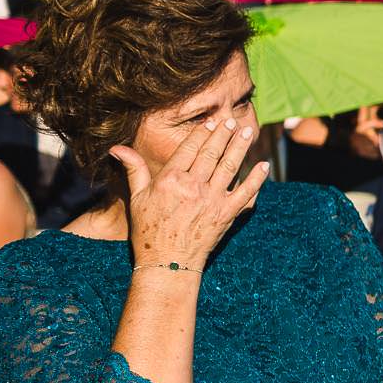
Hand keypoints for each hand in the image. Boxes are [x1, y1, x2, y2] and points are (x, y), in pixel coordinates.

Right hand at [111, 117, 266, 269]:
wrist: (168, 262)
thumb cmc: (149, 230)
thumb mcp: (137, 198)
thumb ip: (134, 170)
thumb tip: (117, 147)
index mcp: (170, 180)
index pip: (189, 149)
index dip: (202, 134)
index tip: (211, 122)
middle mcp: (193, 187)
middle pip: (211, 154)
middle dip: (223, 135)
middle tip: (232, 121)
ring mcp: (212, 200)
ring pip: (230, 167)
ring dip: (240, 147)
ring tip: (247, 132)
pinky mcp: (227, 214)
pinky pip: (246, 193)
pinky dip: (257, 179)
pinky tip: (265, 165)